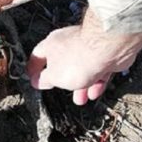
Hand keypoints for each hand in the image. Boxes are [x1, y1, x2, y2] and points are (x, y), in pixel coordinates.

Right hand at [27, 8, 141, 104]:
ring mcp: (87, 48)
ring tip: (80, 99)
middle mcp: (68, 43)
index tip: (33, 78)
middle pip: (62, 63)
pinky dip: (95, 82)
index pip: (37, 56)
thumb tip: (37, 82)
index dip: (34, 69)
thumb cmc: (80, 57)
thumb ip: (45, 80)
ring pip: (81, 69)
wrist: (108, 49)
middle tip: (60, 90)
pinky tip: (94, 92)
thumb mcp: (55, 76)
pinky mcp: (103, 54)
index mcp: (51, 45)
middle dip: (63, 81)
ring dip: (81, 85)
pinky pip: (97, 70)